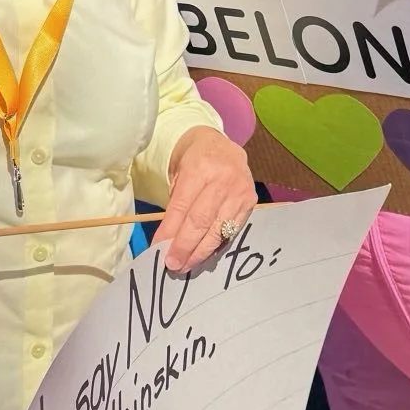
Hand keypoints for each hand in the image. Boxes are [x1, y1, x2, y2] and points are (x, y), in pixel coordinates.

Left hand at [156, 125, 257, 273]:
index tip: (158, 250)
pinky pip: (232, 230)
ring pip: (218, 230)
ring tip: (186, 265)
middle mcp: (223, 179)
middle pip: (201, 221)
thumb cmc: (193, 161)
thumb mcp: (178, 174)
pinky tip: (205, 255)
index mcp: (199, 168)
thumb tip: (167, 240)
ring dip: (200, 252)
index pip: (182, 207)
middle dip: (185, 246)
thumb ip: (176, 203)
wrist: (219, 145)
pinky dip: (217, 245)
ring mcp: (240, 191)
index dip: (169, 231)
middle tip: (173, 265)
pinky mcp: (250, 202)